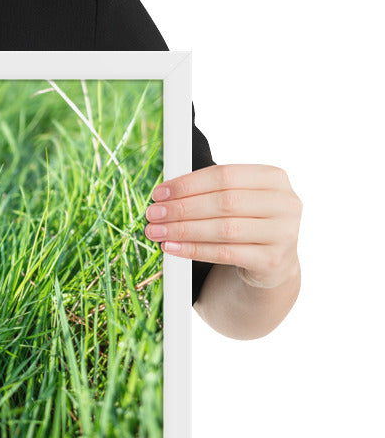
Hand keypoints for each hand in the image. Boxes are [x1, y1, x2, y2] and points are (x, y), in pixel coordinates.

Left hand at [144, 164, 301, 289]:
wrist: (272, 262)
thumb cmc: (246, 223)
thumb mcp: (237, 200)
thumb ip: (209, 191)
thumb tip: (163, 194)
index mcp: (274, 178)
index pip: (224, 175)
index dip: (188, 184)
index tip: (159, 193)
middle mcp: (285, 203)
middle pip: (224, 202)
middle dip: (181, 208)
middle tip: (153, 214)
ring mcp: (284, 233)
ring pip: (224, 229)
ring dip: (183, 230)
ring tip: (156, 232)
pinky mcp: (273, 260)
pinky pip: (225, 253)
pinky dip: (194, 250)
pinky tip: (171, 248)